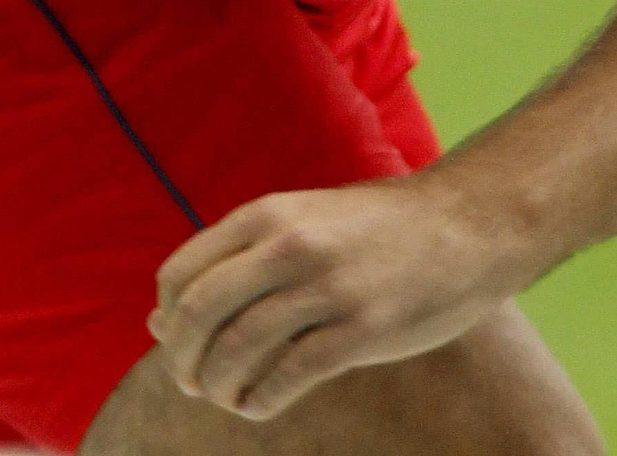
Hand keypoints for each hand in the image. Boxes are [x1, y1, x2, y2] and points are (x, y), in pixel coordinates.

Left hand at [148, 174, 516, 420]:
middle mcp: (289, 245)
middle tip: (191, 382)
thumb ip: (234, 263)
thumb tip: (154, 320)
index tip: (177, 342)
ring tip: (226, 397)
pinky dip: (260, 400)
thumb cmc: (370, 230)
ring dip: (219, 386)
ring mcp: (327, 287)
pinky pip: (288, 376)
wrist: (462, 225)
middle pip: (201, 313)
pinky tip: (260, 403)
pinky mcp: (362, 330)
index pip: (182, 273)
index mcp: (267, 214)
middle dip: (182, 359)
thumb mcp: (298, 223)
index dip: (168, 318)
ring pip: (239, 348)